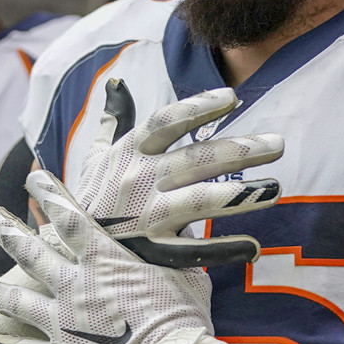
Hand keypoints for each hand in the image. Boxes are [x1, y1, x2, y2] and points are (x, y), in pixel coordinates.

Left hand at [0, 178, 210, 343]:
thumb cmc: (186, 320)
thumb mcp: (186, 274)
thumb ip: (172, 252)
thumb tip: (180, 230)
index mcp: (106, 260)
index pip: (70, 219)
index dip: (49, 195)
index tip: (33, 178)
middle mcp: (77, 285)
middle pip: (32, 253)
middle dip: (7, 232)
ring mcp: (63, 321)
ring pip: (19, 301)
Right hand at [73, 79, 282, 267]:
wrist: (65, 260)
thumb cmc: (90, 202)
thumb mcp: (96, 158)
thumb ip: (113, 120)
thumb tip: (116, 83)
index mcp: (128, 154)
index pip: (167, 120)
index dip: (199, 106)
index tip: (232, 97)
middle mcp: (137, 182)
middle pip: (196, 158)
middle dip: (240, 150)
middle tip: (278, 144)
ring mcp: (145, 218)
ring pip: (199, 201)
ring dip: (240, 196)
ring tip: (276, 188)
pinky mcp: (151, 253)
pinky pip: (194, 252)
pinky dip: (225, 250)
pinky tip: (254, 247)